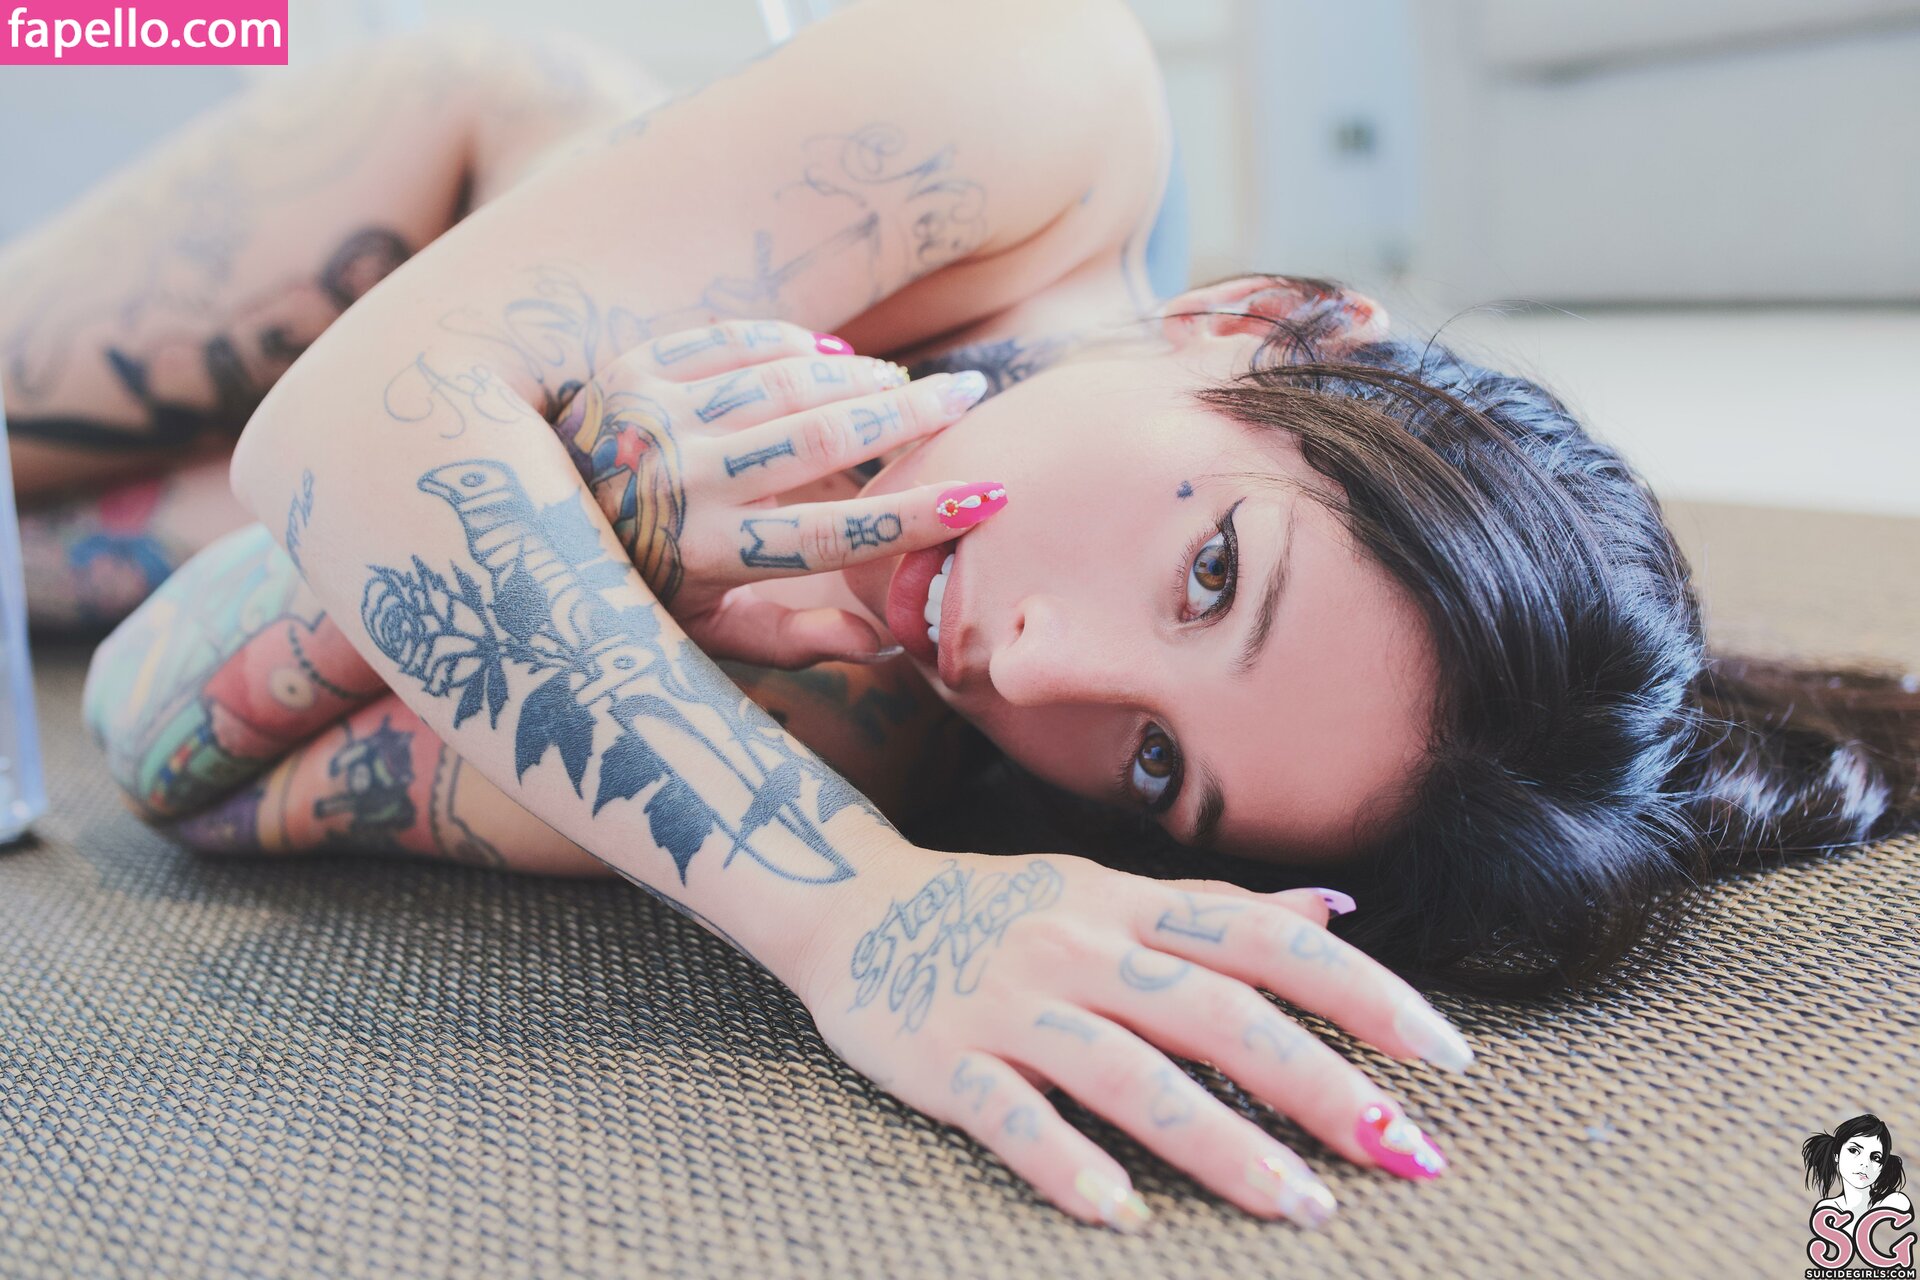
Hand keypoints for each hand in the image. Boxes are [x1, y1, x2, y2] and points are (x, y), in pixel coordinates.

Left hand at [550, 320, 995, 667]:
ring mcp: (656, 415)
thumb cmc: (626, 588)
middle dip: (909, 415)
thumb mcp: (698, 634)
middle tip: (971, 396)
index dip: (915, 516)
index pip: (832, 533)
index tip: (985, 498)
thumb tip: (886, 648)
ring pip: (784, 382)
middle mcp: (683, 479)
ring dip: (858, 377)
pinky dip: (790, 344)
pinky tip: (833, 353)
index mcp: (705, 553)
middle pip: (822, 439)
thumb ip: (791, 640)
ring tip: (910, 382)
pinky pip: (732, 342)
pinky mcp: (635, 369)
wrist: (501, 523)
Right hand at [797, 849, 1472, 1230]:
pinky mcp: (943, 1058)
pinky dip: (1062, 1161)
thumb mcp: (1107, 890)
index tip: (1446, 1056)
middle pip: (1216, 1011)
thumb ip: (1219, 909)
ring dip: (1220, 1140)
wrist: (850, 903)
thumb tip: (1338, 912)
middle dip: (1319, 1083)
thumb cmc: (999, 909)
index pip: (1264, 943)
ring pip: (1127, 1071)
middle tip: (1405, 1153)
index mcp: (1129, 905)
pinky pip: (1008, 1115)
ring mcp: (1011, 1002)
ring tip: (1301, 1206)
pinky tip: (1119, 1213)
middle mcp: (1081, 945)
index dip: (1362, 993)